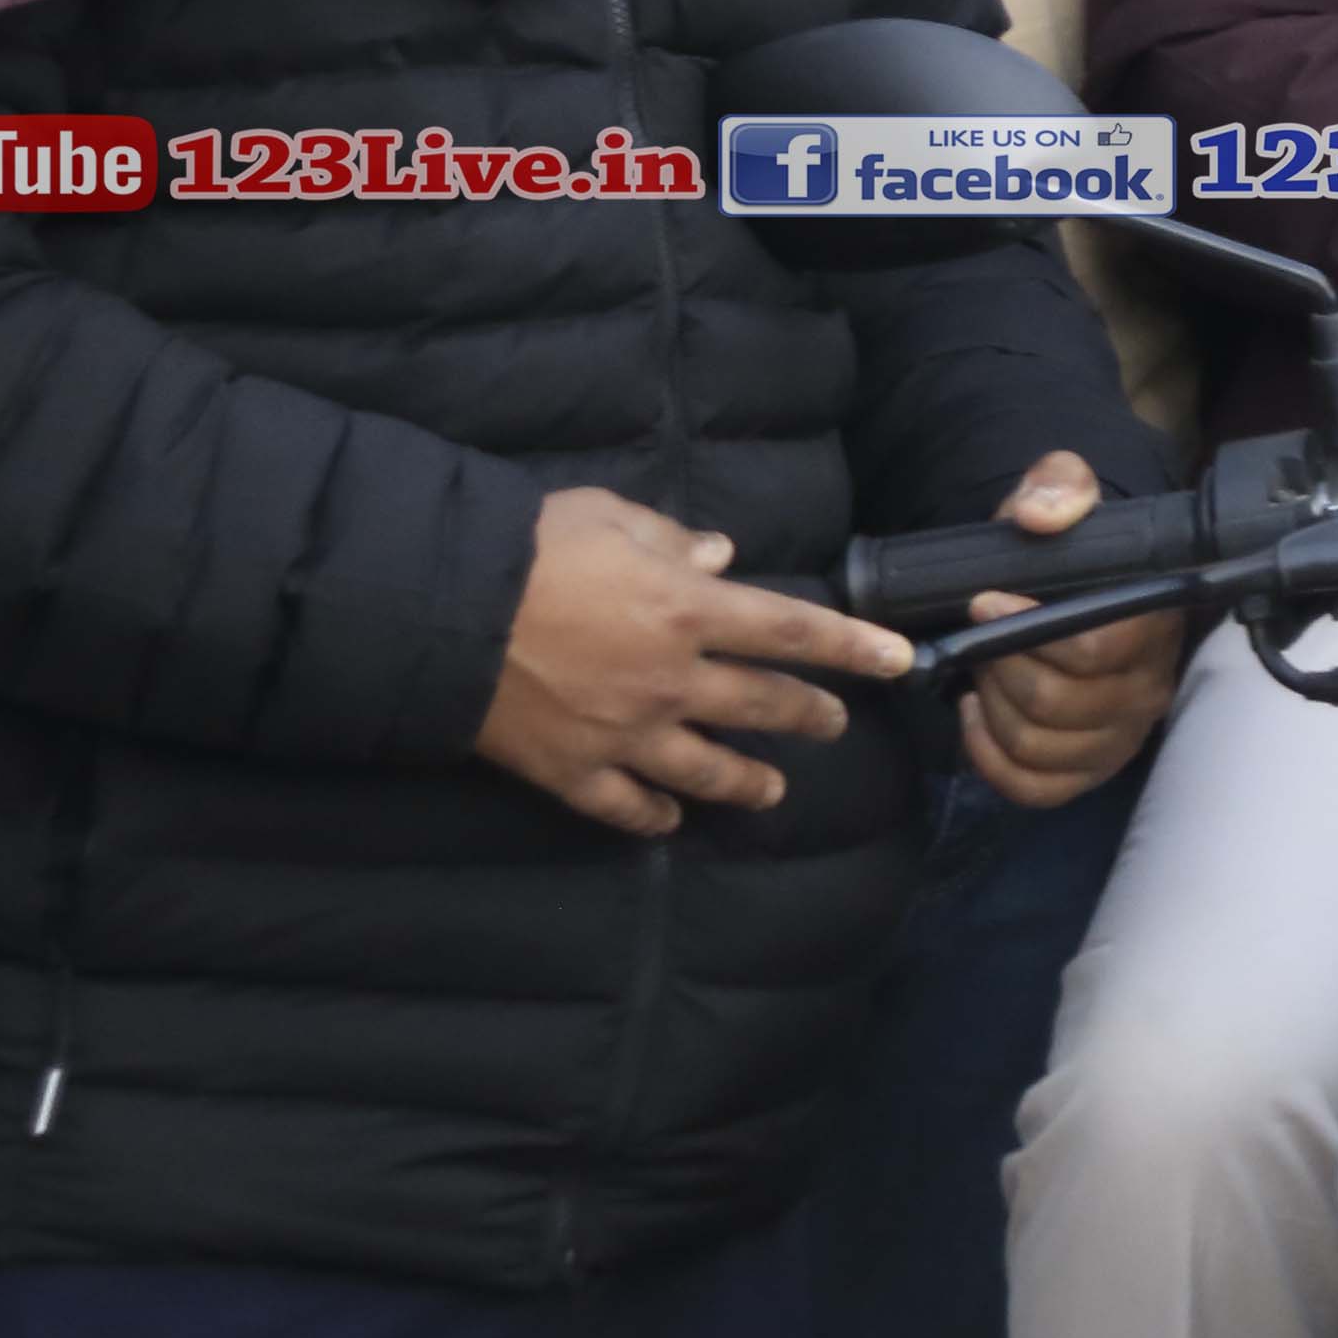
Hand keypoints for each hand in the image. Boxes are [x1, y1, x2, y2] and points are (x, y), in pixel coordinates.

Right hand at [477, 485, 917, 834]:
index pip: (793, 631)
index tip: (898, 660)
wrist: (439, 612)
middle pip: (762, 706)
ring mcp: (626, 734)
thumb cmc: (527, 548)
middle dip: (808, 716)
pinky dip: (653, 817)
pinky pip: (627, 807)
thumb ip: (672, 539)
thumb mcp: (607, 516)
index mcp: (687, 609)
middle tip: (833, 724)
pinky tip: (671, 821)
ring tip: (772, 789)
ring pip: (708, 771)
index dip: (852, 646)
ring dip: (748, 782)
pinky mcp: (575, 772)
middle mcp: (672, 679)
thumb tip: (723, 555)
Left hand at [955, 452, 1188, 807]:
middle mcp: (1147, 687)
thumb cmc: (1070, 544)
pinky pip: (1035, 787)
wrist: (1075, 582)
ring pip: (1038, 747)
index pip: (1095, 652)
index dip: (1025, 630)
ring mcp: (1121, 735)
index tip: (983, 602)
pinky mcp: (1091, 768)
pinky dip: (990, 758)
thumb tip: (1037, 516)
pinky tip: (975, 715)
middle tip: (979, 637)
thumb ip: (1058, 486)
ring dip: (991, 708)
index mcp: (1150, 622)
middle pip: (1057, 704)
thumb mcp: (1063, 492)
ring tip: (979, 671)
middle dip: (998, 667)